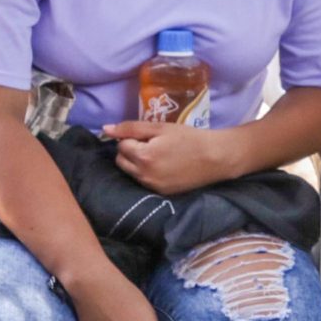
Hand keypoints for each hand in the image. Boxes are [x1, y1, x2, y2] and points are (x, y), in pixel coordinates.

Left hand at [102, 119, 235, 194]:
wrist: (215, 158)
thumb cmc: (189, 138)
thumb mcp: (160, 127)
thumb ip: (131, 128)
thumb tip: (105, 129)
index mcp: (142, 156)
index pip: (121, 145)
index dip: (133, 137)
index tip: (150, 136)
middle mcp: (143, 175)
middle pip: (121, 161)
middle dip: (130, 151)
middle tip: (151, 144)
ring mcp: (152, 186)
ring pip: (131, 173)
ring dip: (137, 163)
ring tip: (157, 155)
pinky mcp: (161, 193)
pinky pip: (143, 182)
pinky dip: (147, 173)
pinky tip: (163, 166)